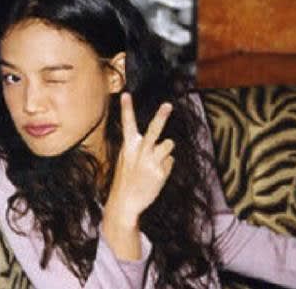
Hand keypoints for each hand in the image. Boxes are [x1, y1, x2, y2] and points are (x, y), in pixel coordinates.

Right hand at [104, 93, 174, 227]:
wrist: (125, 202)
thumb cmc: (127, 179)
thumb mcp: (128, 160)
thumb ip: (143, 148)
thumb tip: (167, 144)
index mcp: (128, 147)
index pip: (127, 124)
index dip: (126, 108)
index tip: (125, 94)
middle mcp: (139, 152)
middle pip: (153, 131)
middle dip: (161, 117)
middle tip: (168, 105)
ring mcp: (150, 162)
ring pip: (168, 144)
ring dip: (165, 151)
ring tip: (154, 163)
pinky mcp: (160, 172)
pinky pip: (170, 161)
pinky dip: (165, 167)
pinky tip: (155, 176)